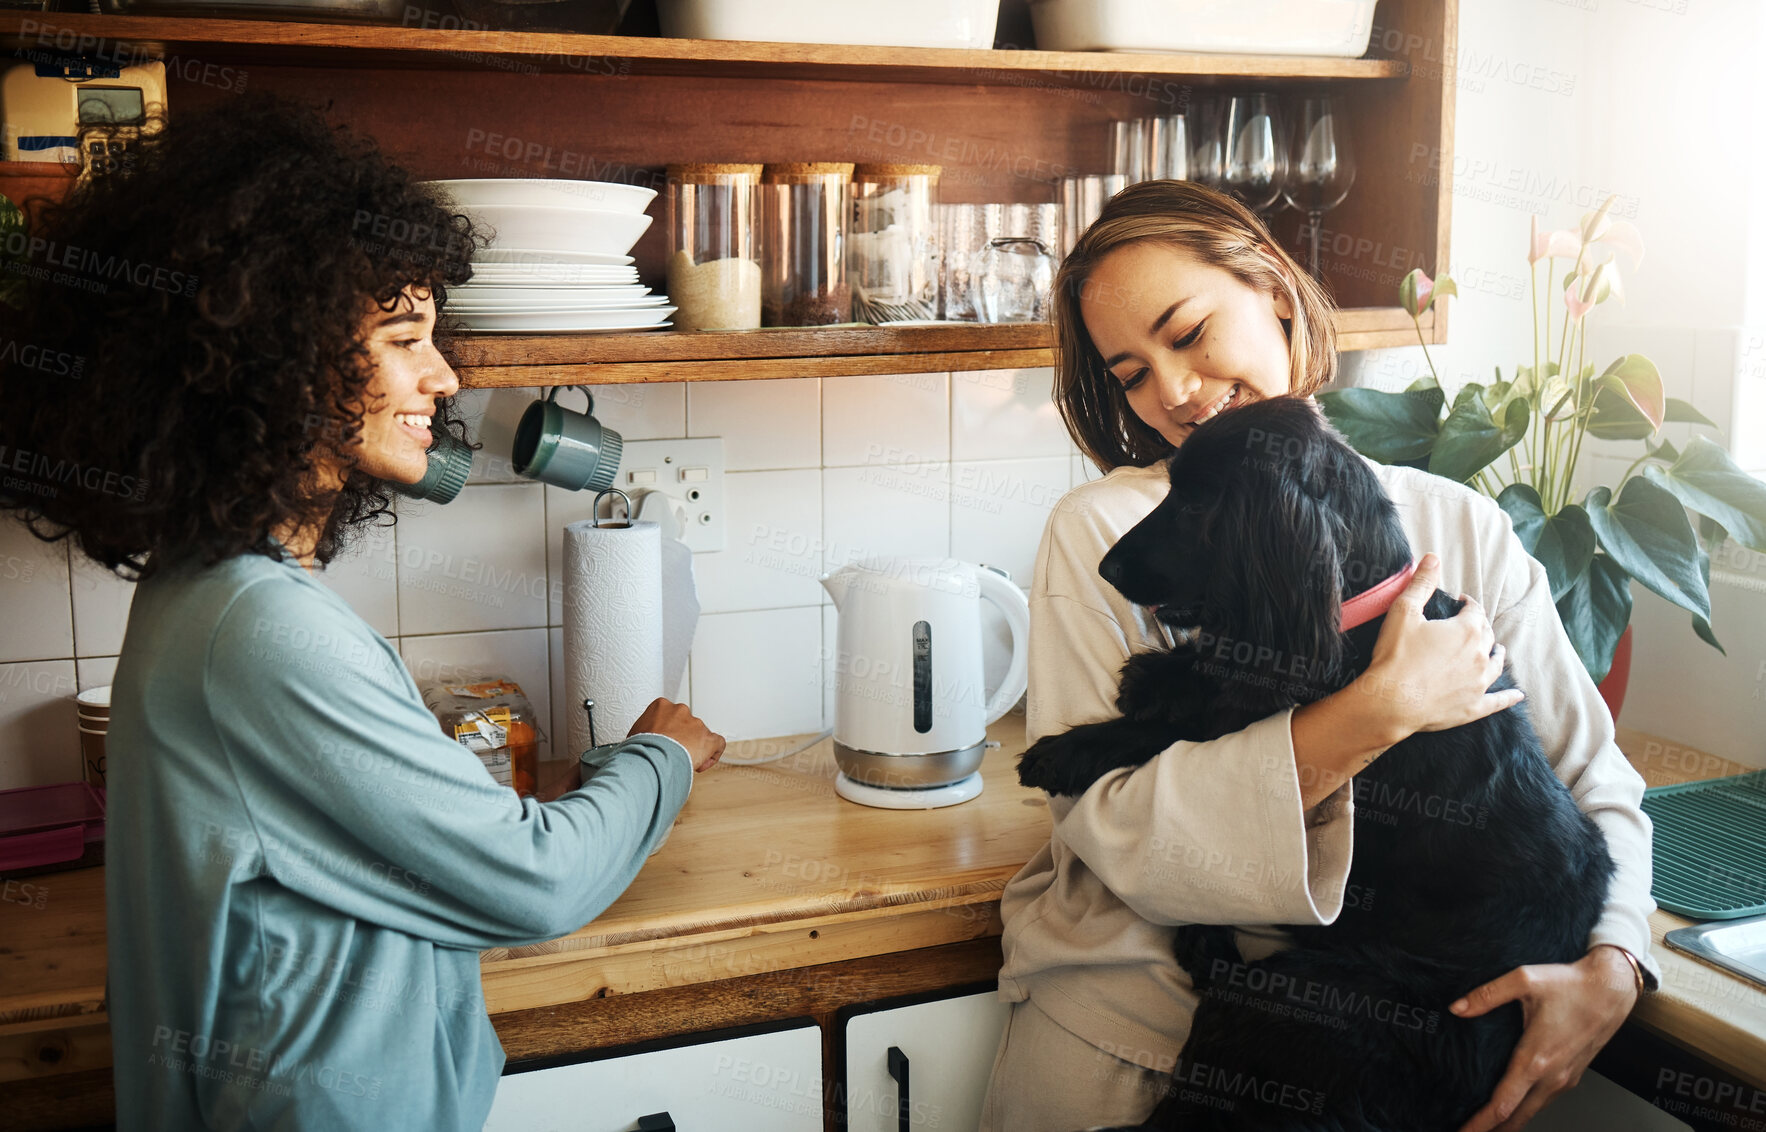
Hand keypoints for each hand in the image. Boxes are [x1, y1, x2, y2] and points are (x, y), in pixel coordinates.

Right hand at [629, 697, 725, 771]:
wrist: (650, 757)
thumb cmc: (639, 748)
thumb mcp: (633, 735)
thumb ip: (642, 733)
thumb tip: (637, 745)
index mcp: (661, 706)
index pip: (669, 715)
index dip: (668, 731)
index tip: (664, 744)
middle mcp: (680, 711)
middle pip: (685, 724)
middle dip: (681, 739)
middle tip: (672, 755)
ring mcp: (695, 724)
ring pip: (700, 735)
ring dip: (693, 749)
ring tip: (682, 764)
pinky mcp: (708, 738)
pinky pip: (717, 744)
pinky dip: (712, 754)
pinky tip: (700, 765)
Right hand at [1359, 552, 1524, 739]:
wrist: (1391, 701)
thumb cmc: (1396, 656)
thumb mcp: (1403, 612)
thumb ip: (1421, 583)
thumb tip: (1433, 558)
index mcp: (1467, 630)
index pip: (1475, 611)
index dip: (1469, 604)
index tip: (1461, 602)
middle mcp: (1480, 656)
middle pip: (1488, 636)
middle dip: (1482, 628)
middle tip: (1472, 625)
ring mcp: (1479, 683)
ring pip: (1496, 665)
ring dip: (1497, 656)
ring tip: (1498, 651)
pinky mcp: (1473, 707)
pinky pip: (1498, 701)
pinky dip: (1508, 697)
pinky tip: (1517, 696)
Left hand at [1451, 947, 1641, 1130]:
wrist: (1611, 988)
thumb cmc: (1571, 984)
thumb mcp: (1524, 980)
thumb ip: (1487, 995)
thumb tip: (1456, 1008)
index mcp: (1537, 1058)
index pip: (1503, 1103)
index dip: (1480, 1123)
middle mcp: (1553, 1076)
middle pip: (1517, 1118)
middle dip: (1491, 1131)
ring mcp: (1565, 1078)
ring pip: (1533, 1112)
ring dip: (1508, 1123)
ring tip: (1485, 1127)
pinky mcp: (1572, 1075)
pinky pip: (1544, 1101)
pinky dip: (1524, 1111)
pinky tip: (1512, 1107)